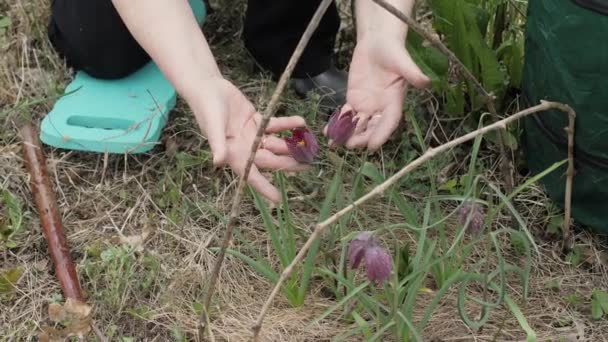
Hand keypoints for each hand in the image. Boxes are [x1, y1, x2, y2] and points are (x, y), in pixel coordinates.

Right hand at [188, 77, 309, 202]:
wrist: (207, 88)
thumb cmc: (206, 109)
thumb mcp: (212, 126)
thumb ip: (217, 144)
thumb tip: (218, 162)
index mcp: (233, 154)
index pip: (250, 175)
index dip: (264, 187)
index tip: (278, 199)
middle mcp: (245, 148)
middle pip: (270, 160)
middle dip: (287, 164)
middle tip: (307, 166)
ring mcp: (252, 135)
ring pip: (276, 144)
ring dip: (291, 145)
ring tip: (310, 147)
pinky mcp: (257, 121)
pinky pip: (275, 125)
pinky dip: (287, 124)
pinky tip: (301, 122)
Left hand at [336, 36, 429, 150]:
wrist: (377, 41)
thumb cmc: (393, 50)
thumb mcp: (403, 60)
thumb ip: (412, 73)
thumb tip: (427, 82)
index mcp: (395, 101)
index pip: (389, 122)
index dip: (381, 134)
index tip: (372, 146)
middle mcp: (381, 107)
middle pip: (372, 127)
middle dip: (361, 137)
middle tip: (350, 145)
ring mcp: (367, 105)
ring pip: (357, 124)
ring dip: (347, 135)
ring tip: (334, 144)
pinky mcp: (354, 99)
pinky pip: (345, 114)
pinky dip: (337, 123)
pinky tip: (327, 131)